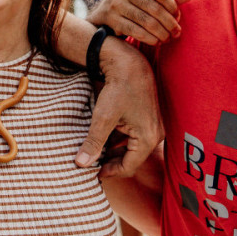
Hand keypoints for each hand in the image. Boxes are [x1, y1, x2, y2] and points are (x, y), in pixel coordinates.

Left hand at [76, 37, 161, 177]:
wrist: (129, 63)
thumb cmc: (119, 89)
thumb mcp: (103, 118)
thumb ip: (94, 143)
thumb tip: (81, 164)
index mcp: (148, 138)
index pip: (128, 166)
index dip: (110, 172)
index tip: (93, 172)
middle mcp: (155, 135)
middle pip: (132, 158)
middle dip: (112, 162)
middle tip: (92, 163)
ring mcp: (153, 126)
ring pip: (132, 147)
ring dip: (114, 151)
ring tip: (95, 152)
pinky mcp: (148, 118)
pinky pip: (134, 136)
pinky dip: (119, 140)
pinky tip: (104, 139)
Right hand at [88, 0, 196, 44]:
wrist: (102, 18)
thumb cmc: (132, 7)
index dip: (173, 8)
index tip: (178, 18)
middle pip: (154, 8)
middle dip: (169, 23)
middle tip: (177, 33)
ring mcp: (113, 3)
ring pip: (145, 21)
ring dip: (160, 32)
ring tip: (168, 39)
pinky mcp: (108, 19)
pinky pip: (134, 30)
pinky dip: (148, 38)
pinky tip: (156, 42)